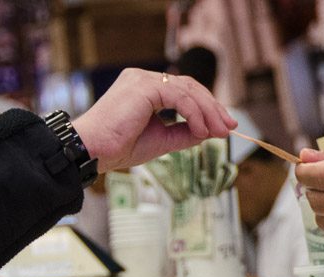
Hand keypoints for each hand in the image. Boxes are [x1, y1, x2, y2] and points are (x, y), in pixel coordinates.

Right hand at [73, 68, 236, 172]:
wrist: (94, 151)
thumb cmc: (119, 147)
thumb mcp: (162, 140)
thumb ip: (184, 133)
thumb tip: (209, 131)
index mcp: (146, 89)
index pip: (185, 91)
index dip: (207, 107)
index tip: (224, 125)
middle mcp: (144, 79)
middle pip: (190, 87)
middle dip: (213, 108)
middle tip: (229, 127)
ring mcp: (143, 79)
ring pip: (188, 90)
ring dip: (208, 112)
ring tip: (219, 132)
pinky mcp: (144, 86)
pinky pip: (179, 97)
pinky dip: (195, 113)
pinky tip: (202, 130)